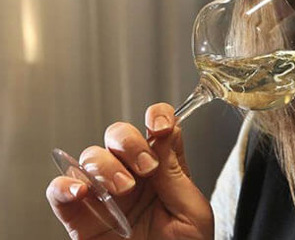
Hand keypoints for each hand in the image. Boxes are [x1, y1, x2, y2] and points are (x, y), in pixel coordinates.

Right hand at [46, 103, 213, 239]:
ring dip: (105, 167)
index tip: (160, 126)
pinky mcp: (80, 217)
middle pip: (120, 135)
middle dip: (129, 142)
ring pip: (91, 156)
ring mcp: (105, 195)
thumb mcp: (192, 213)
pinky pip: (61, 190)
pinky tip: (82, 193)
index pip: (158, 128)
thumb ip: (176, 175)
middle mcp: (134, 176)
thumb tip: (165, 134)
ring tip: (123, 191)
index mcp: (165, 171)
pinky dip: (65, 185)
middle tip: (145, 167)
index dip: (158, 117)